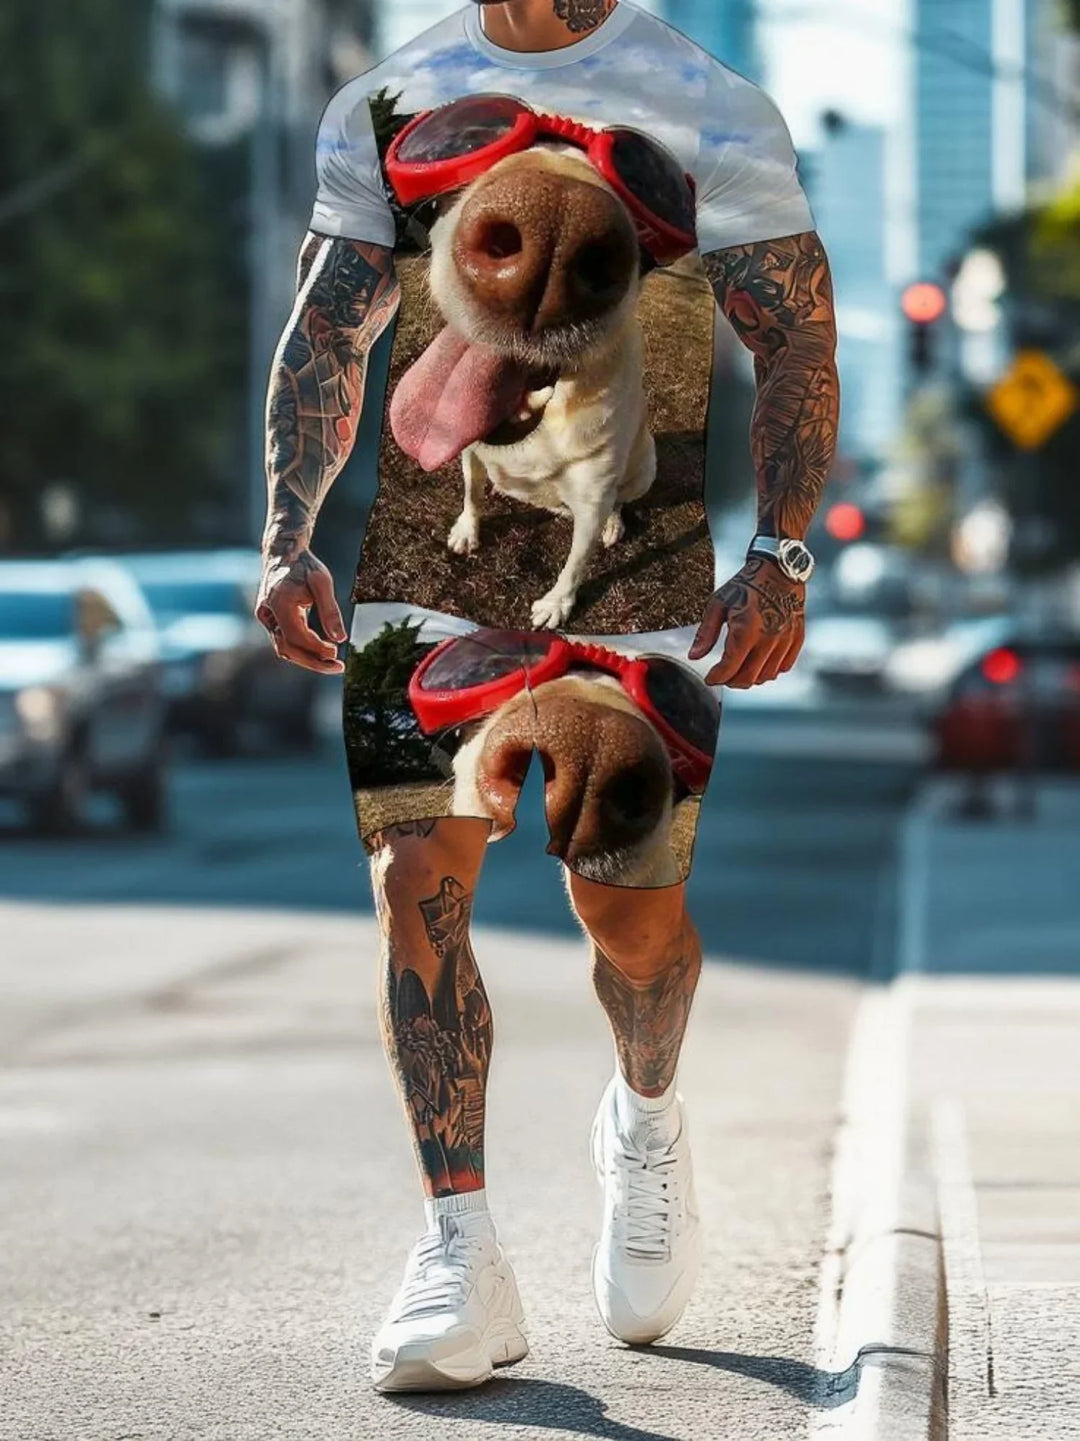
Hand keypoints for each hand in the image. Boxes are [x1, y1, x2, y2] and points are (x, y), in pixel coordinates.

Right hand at [255, 549, 346, 674]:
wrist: (284, 553)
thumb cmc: (305, 565)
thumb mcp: (322, 582)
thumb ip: (330, 610)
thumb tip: (341, 638)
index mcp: (279, 602)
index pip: (296, 636)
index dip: (316, 648)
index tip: (336, 653)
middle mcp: (268, 613)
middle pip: (287, 649)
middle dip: (313, 662)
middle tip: (338, 667)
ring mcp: (266, 618)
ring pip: (284, 648)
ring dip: (308, 659)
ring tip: (332, 664)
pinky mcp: (270, 620)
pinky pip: (284, 641)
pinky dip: (301, 650)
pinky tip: (321, 653)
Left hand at [688, 556, 804, 687]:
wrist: (778, 570)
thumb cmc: (746, 585)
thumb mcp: (718, 604)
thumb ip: (705, 633)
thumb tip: (694, 656)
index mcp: (746, 630)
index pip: (729, 669)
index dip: (716, 678)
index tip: (710, 678)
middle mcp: (768, 639)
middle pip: (747, 678)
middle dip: (731, 681)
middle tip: (723, 675)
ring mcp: (785, 640)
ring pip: (766, 676)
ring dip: (750, 677)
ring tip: (740, 667)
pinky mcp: (796, 639)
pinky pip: (783, 667)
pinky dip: (770, 669)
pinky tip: (759, 660)